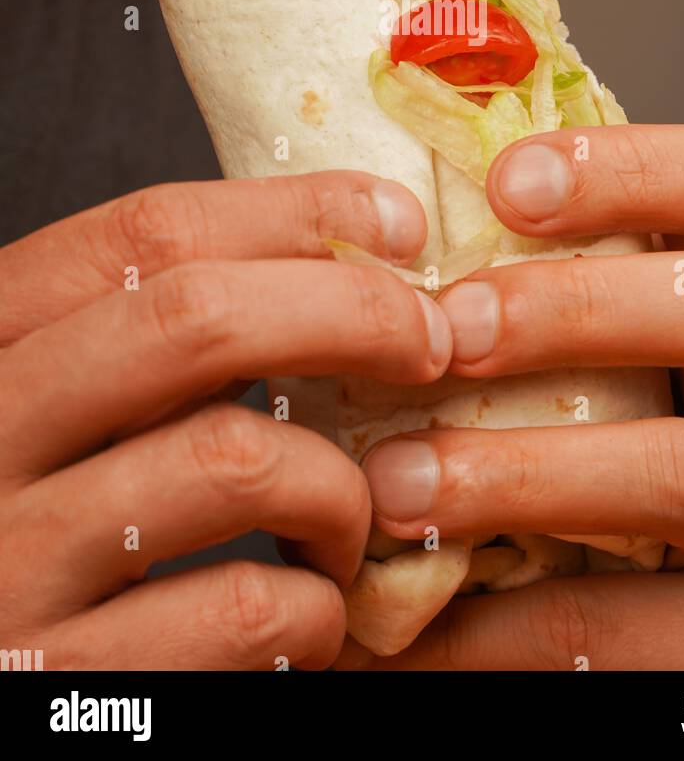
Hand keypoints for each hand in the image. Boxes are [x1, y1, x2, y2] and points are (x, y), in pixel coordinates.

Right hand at [0, 172, 449, 670]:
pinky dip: (314, 610)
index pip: (141, 232)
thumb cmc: (51, 525)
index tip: (398, 221)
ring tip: (343, 524)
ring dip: (338, 490)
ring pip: (237, 462)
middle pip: (194, 319)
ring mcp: (11, 565)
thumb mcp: (75, 402)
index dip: (293, 211)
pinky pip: (244, 610)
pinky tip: (306, 616)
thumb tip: (343, 249)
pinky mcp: (61, 683)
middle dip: (351, 310)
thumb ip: (160, 334)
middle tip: (430, 342)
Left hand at [346, 125, 683, 670]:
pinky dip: (504, 626)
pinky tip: (410, 620)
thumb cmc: (587, 432)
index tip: (505, 180)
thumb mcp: (576, 344)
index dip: (635, 167)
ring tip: (398, 486)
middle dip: (579, 309)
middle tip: (449, 331)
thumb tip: (376, 213)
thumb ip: (520, 278)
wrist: (654, 610)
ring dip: (524, 473)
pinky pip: (633, 626)